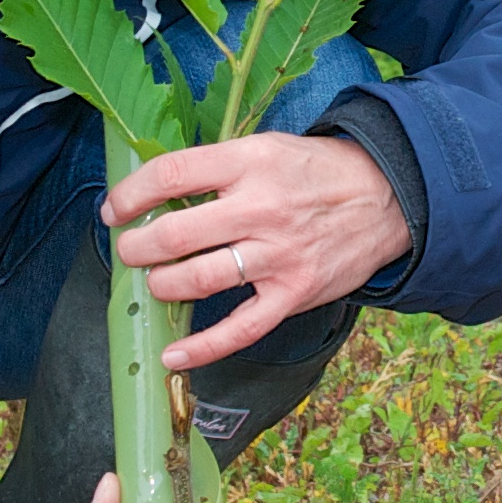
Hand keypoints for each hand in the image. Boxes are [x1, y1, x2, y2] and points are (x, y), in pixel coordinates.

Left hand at [104, 128, 410, 370]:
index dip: (131, 194)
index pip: (173, 175)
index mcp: (250, 163)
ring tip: (155, 282)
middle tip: (129, 250)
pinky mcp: (294, 293)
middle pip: (176, 233)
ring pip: (199, 279)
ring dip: (162, 285)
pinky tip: (173, 355)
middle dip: (138, 246)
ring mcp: (279, 255)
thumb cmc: (316, 172)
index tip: (114, 209)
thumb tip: (155, 190)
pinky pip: (240, 329)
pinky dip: (202, 348)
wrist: (387, 198)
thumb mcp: (267, 147)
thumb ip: (217, 167)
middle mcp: (261, 208)